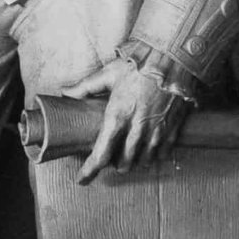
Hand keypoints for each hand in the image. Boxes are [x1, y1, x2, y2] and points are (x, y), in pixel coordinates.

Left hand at [59, 58, 190, 184]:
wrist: (174, 59)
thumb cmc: (139, 65)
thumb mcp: (108, 73)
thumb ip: (85, 86)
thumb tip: (65, 91)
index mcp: (117, 117)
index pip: (101, 154)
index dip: (89, 171)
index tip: (82, 179)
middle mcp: (136, 129)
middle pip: (123, 163)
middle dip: (115, 165)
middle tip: (111, 157)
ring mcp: (156, 131)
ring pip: (143, 161)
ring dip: (135, 161)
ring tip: (130, 154)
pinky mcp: (172, 129)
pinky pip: (162, 153)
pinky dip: (154, 155)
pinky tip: (150, 149)